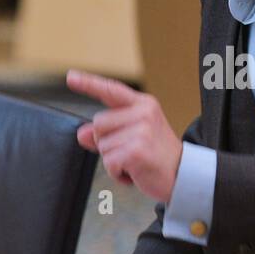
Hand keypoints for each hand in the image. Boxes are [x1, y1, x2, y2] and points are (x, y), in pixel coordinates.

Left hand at [67, 69, 183, 203]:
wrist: (183, 176)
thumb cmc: (157, 156)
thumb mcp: (133, 138)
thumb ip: (107, 133)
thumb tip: (82, 133)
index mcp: (143, 105)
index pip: (111, 90)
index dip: (89, 83)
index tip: (71, 77)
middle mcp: (143, 113)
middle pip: (98, 123)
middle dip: (106, 142)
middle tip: (129, 151)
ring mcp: (141, 130)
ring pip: (102, 144)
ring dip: (112, 160)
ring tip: (133, 162)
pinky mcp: (137, 150)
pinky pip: (109, 161)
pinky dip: (117, 173)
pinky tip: (133, 172)